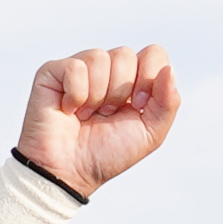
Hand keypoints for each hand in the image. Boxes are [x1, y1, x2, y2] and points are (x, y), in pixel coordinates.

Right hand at [18, 45, 180, 198]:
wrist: (71, 170)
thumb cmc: (108, 153)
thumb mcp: (151, 132)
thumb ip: (168, 102)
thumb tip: (169, 69)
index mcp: (133, 80)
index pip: (153, 53)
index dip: (149, 78)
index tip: (137, 105)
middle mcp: (107, 69)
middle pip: (126, 54)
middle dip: (120, 91)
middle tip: (107, 114)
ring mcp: (80, 68)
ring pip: (100, 58)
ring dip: (98, 96)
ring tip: (88, 113)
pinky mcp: (53, 71)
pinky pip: (75, 68)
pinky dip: (77, 95)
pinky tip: (70, 109)